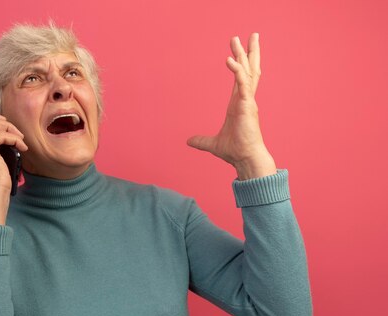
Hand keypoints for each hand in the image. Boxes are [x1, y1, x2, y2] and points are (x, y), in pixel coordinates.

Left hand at [187, 33, 276, 179]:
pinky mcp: (247, 106)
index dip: (241, 64)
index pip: (241, 79)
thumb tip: (189, 141)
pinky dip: (236, 71)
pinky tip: (229, 60)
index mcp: (239, 104)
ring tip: (240, 38)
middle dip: (248, 52)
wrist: (245, 159)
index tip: (239, 51)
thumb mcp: (213, 144)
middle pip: (249, 70)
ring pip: (248, 72)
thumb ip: (201, 140)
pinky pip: (242, 84)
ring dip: (244, 54)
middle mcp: (245, 99)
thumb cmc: (235, 151)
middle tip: (249, 35)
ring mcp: (248, 101)